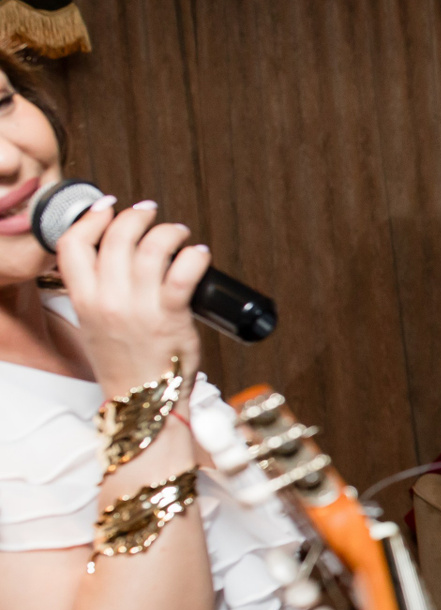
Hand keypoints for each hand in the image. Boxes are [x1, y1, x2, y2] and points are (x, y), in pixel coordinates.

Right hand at [54, 196, 209, 395]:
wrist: (145, 402)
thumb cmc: (126, 364)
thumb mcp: (93, 325)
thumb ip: (96, 291)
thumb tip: (115, 258)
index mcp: (83, 299)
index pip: (72, 244)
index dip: (91, 218)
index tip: (108, 207)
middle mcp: (107, 300)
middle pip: (116, 238)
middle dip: (136, 216)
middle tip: (150, 214)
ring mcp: (139, 308)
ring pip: (151, 249)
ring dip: (168, 232)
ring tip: (178, 233)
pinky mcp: (171, 317)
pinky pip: (184, 273)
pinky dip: (194, 256)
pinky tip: (199, 253)